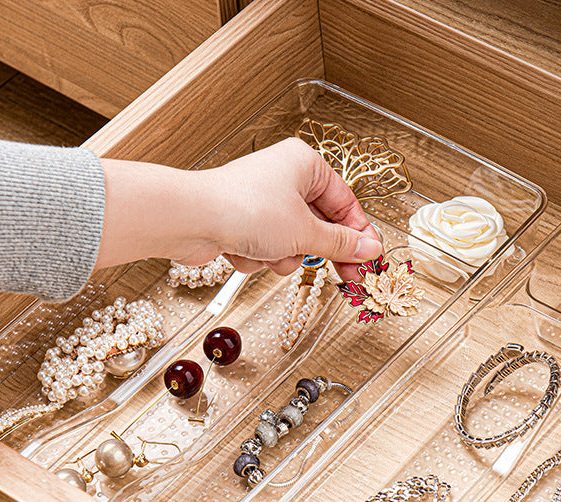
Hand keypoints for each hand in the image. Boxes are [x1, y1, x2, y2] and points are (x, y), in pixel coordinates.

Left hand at [95, 138, 381, 282]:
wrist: (191, 219)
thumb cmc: (244, 209)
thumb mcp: (305, 232)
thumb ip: (341, 243)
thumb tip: (369, 248)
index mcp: (305, 165)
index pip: (346, 203)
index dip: (359, 235)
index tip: (369, 260)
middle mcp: (285, 179)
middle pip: (321, 225)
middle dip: (320, 251)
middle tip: (347, 277)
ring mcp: (263, 202)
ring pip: (294, 243)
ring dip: (284, 256)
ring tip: (270, 252)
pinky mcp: (244, 223)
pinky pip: (268, 249)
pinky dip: (260, 257)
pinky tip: (244, 251)